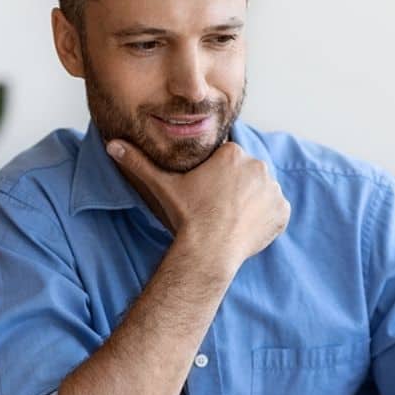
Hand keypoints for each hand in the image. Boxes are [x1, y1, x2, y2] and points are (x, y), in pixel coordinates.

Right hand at [106, 139, 289, 267]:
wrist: (209, 250)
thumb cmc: (186, 216)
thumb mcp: (162, 186)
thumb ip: (138, 163)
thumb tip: (111, 144)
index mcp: (233, 153)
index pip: (228, 161)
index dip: (217, 178)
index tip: (207, 195)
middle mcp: (259, 165)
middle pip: (247, 175)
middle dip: (235, 189)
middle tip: (217, 209)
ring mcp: (274, 189)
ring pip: (262, 193)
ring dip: (251, 203)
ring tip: (230, 220)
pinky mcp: (282, 211)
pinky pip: (276, 212)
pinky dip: (265, 220)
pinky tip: (245, 228)